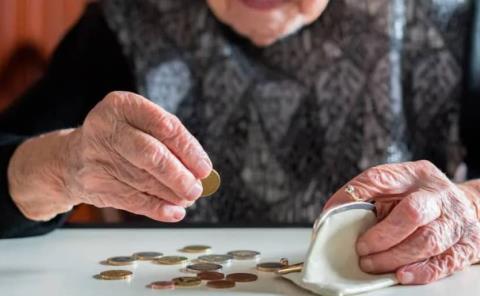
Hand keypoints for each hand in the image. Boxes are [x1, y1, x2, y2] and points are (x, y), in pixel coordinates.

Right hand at [8, 91, 211, 221]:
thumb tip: (200, 170)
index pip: (164, 126)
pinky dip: (157, 208)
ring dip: (172, 194)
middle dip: (179, 176)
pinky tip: (173, 212)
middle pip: (151, 155)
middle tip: (197, 189)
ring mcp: (97, 157)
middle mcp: (106, 128)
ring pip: (144, 180)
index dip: (189, 150)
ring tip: (188, 198)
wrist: (72, 158)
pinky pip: (132, 200)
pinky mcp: (94, 184)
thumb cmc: (120, 138)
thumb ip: (169, 141)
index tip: (204, 168)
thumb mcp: (139, 124)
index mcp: (122, 105)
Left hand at [324, 160, 479, 283]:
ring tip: (372, 264)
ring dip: (395, 256)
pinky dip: (422, 271)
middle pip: (412, 212)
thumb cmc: (419, 197)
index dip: (355, 195)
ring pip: (428, 240)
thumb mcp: (394, 186)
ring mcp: (455, 220)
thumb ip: (366, 195)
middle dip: (382, 235)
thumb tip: (332, 214)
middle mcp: (438, 195)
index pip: (380, 178)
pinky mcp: (466, 245)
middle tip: (361, 249)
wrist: (463, 206)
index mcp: (415, 175)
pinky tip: (402, 274)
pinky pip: (446, 261)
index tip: (334, 213)